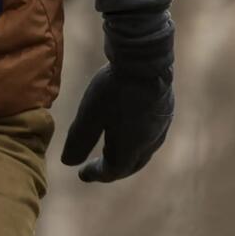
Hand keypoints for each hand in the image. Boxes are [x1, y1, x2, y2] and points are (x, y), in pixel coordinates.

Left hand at [61, 64, 173, 182]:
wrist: (146, 61)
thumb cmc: (114, 89)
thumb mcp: (90, 115)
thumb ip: (79, 140)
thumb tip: (68, 163)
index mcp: (132, 148)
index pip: (113, 171)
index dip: (96, 174)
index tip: (81, 173)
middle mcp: (150, 142)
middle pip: (130, 165)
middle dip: (112, 169)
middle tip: (96, 168)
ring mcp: (161, 127)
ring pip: (143, 151)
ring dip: (126, 155)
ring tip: (110, 150)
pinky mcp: (165, 111)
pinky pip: (150, 136)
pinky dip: (136, 141)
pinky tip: (129, 129)